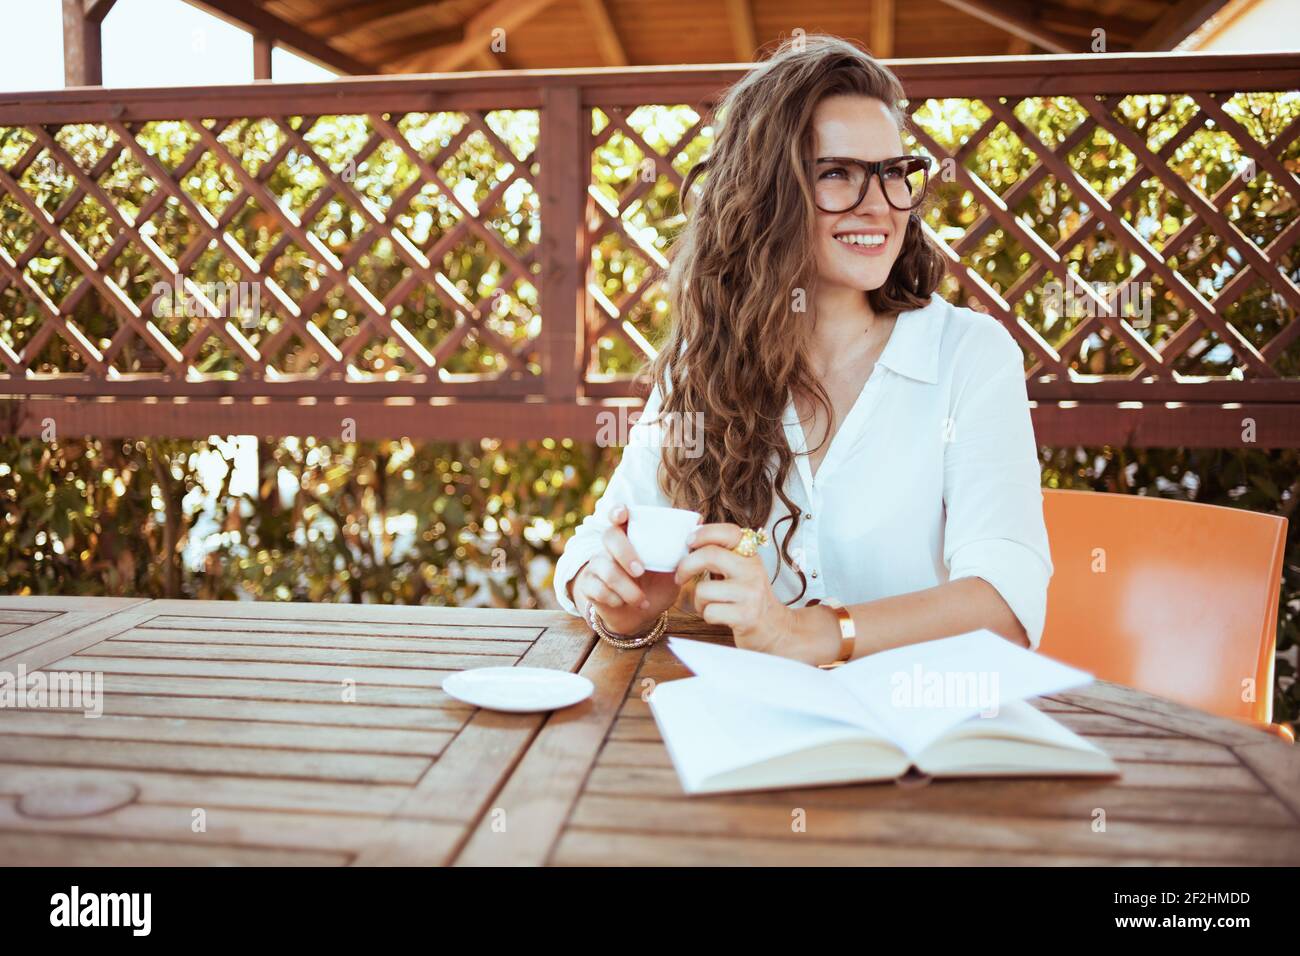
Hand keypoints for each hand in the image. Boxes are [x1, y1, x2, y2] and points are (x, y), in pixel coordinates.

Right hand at [572, 504, 683, 634]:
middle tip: (641, 571)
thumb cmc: (657, 586)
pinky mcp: (588, 586)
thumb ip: (682, 550)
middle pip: (609, 537)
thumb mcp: (673, 569)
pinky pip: (598, 590)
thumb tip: (700, 523)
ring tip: (641, 600)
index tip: (623, 514)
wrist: (640, 616)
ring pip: (605, 569)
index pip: (618, 515)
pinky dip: (616, 599)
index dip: (617, 512)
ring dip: (627, 588)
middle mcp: (610, 547)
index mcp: (630, 536)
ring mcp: (596, 565)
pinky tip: (625, 604)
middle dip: (625, 554)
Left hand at [673, 522, 798, 655]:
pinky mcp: (746, 615)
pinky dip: (707, 616)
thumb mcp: (742, 571)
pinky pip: (709, 611)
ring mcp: (750, 593)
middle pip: (710, 555)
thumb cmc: (749, 599)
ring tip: (710, 604)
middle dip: (686, 566)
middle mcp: (753, 570)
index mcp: (750, 556)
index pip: (729, 532)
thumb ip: (722, 556)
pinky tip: (719, 617)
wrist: (775, 629)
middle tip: (680, 577)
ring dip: (698, 601)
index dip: (704, 533)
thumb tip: (690, 541)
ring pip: (704, 589)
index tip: (689, 542)